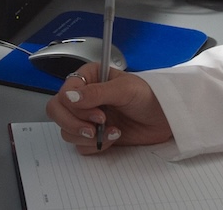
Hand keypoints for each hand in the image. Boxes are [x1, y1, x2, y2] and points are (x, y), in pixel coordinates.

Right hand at [45, 63, 172, 153]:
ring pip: (66, 130)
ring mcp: (87, 117)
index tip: (98, 114)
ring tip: (112, 132)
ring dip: (87, 136)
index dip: (74, 107)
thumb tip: (69, 96)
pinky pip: (80, 145)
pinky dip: (96, 145)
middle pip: (57, 112)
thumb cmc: (150, 96)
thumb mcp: (124, 90)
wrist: (165, 118)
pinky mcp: (94, 135)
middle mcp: (84, 96)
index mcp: (89, 78)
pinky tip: (114, 137)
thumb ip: (96, 93)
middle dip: (73, 124)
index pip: (63, 93)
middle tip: (94, 129)